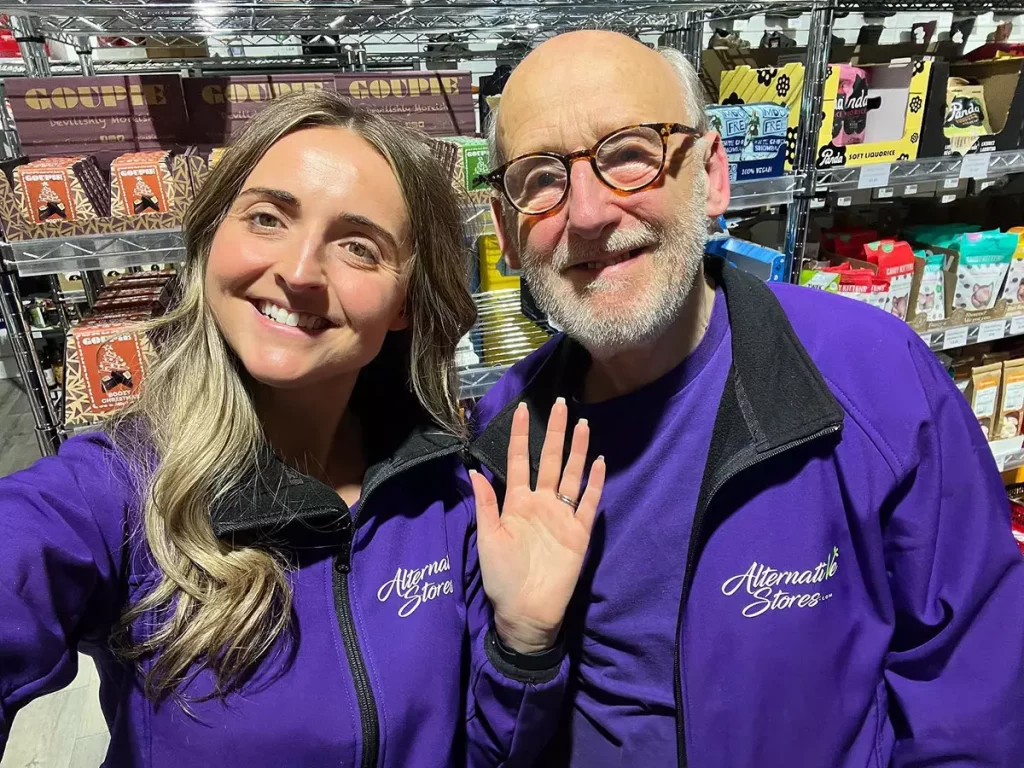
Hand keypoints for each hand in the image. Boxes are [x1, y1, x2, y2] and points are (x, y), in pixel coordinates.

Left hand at [470, 398, 605, 654]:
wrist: (525, 612)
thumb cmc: (501, 578)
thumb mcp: (488, 539)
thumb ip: (486, 505)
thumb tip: (473, 470)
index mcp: (516, 503)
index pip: (519, 461)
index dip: (520, 435)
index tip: (521, 409)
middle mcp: (541, 503)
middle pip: (550, 460)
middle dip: (555, 432)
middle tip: (561, 404)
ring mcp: (562, 516)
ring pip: (572, 474)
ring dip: (577, 450)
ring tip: (582, 424)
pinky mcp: (579, 532)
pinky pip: (589, 503)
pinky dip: (595, 483)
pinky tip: (599, 462)